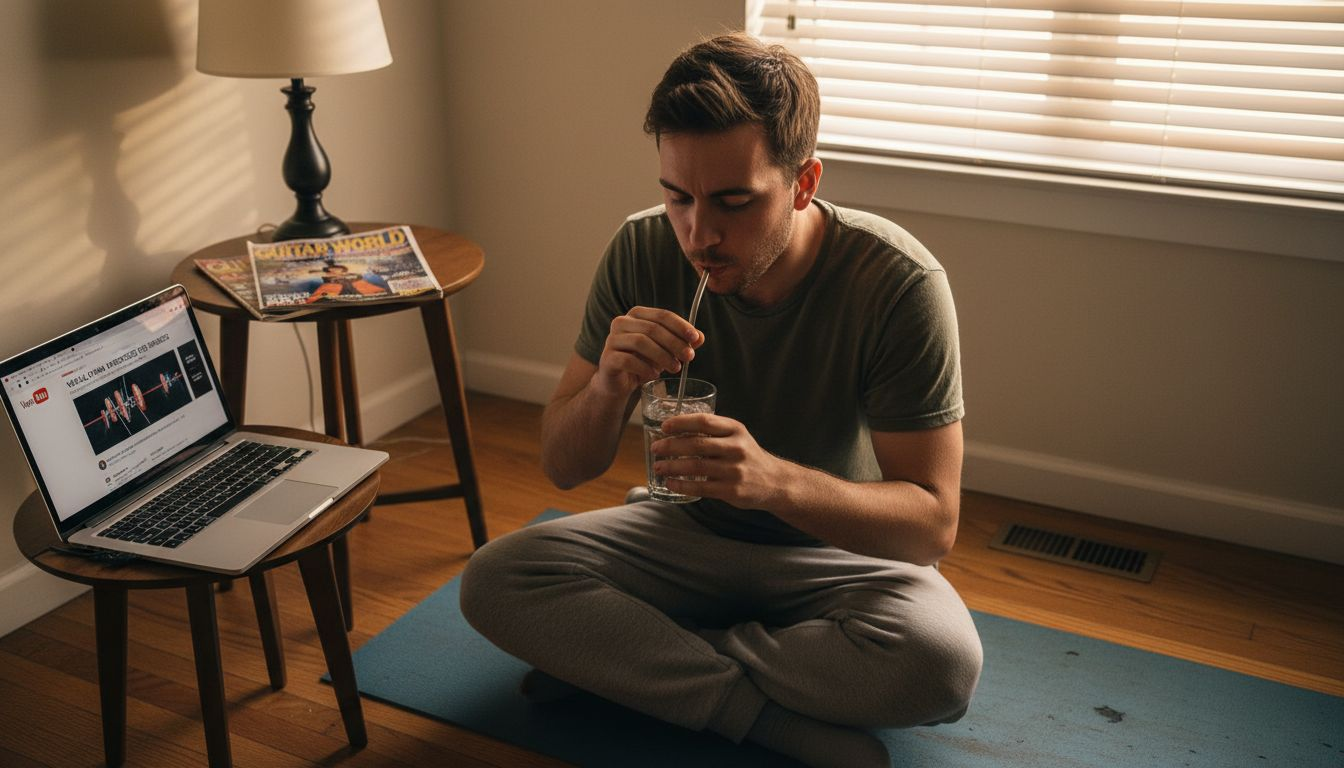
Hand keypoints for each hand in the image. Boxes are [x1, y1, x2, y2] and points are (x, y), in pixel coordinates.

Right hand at [591, 307, 702, 398]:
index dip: (680, 326)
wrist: (618, 382)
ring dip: (662, 356)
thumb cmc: (642, 361)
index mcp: (637, 315)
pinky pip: (628, 360)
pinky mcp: (607, 358)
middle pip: (652, 328)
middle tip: (689, 357)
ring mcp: (612, 340)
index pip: (662, 315)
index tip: (695, 338)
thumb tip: (699, 337)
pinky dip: (645, 368)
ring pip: (640, 342)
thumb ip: (681, 342)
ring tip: (675, 368)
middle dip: (674, 343)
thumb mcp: (665, 350)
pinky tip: (655, 375)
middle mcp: (621, 322)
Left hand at [651, 413, 785, 508]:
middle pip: (697, 444)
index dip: (682, 422)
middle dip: (671, 446)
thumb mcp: (738, 437)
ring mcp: (734, 470)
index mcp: (736, 430)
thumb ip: (714, 432)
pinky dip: (682, 485)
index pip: (705, 421)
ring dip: (672, 467)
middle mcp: (736, 448)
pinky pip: (701, 488)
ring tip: (658, 467)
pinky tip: (671, 483)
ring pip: (696, 467)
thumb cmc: (748, 457)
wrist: (775, 482)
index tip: (664, 426)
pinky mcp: (732, 490)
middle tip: (655, 448)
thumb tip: (676, 431)